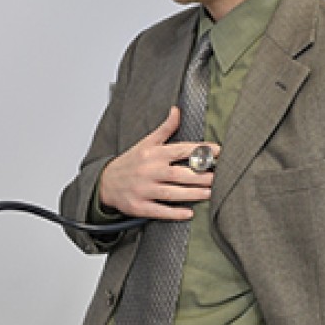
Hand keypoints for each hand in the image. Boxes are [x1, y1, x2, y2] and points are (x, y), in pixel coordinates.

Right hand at [99, 106, 218, 219]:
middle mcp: (149, 171)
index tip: (218, 151)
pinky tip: (188, 213)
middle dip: (201, 176)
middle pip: (179, 174)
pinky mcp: (139, 206)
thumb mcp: (146, 143)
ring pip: (172, 193)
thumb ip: (165, 128)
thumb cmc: (131, 162)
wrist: (105, 182)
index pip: (180, 150)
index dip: (200, 150)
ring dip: (193, 194)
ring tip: (210, 193)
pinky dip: (174, 213)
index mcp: (153, 154)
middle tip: (218, 177)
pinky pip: (159, 211)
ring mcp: (143, 189)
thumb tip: (177, 110)